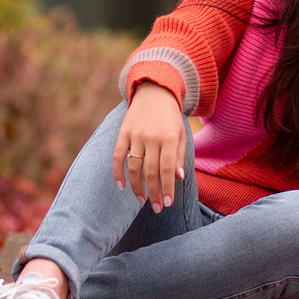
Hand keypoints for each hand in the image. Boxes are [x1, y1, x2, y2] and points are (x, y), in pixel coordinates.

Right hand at [113, 81, 186, 210]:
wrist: (155, 91)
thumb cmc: (171, 116)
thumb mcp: (181, 133)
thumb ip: (179, 156)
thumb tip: (177, 178)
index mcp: (168, 138)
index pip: (167, 169)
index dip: (167, 188)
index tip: (167, 203)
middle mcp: (151, 138)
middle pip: (151, 172)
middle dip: (154, 193)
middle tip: (157, 208)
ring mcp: (135, 135)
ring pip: (134, 167)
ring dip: (137, 187)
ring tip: (142, 200)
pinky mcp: (123, 133)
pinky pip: (118, 156)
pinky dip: (117, 172)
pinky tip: (121, 186)